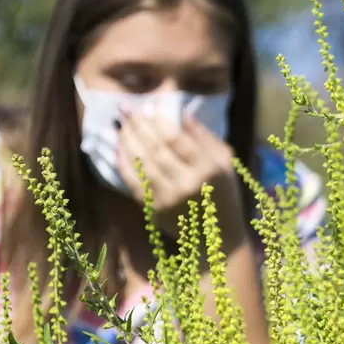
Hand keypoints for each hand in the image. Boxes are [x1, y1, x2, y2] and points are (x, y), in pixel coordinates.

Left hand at [116, 109, 248, 247]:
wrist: (218, 237)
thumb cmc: (223, 193)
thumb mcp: (224, 162)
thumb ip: (204, 137)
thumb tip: (180, 113)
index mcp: (209, 169)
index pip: (177, 139)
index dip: (159, 121)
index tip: (147, 106)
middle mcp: (187, 183)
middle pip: (156, 149)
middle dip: (139, 126)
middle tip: (126, 108)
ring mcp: (168, 198)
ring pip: (141, 163)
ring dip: (128, 141)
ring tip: (121, 124)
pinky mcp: (154, 209)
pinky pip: (133, 181)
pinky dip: (123, 163)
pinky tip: (119, 148)